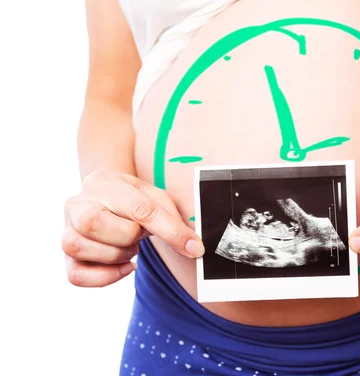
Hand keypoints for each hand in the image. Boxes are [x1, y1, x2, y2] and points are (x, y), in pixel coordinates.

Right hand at [62, 171, 203, 286]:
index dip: (170, 231)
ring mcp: (66, 230)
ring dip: (116, 254)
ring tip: (129, 245)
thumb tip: (193, 248)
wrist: (105, 199)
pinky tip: (124, 266)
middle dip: (128, 236)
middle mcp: (77, 204)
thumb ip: (174, 220)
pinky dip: (105, 277)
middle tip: (138, 234)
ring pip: (80, 247)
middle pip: (94, 223)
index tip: (194, 248)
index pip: (139, 208)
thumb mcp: (156, 199)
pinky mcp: (66, 257)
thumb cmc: (133, 200)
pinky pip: (76, 275)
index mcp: (104, 183)